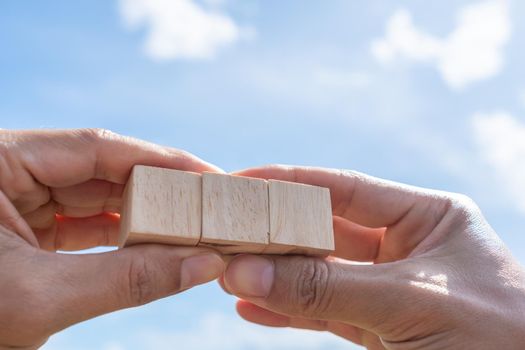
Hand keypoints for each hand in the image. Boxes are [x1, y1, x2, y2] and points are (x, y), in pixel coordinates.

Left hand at [0, 129, 224, 349]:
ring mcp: (14, 201)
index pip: (95, 147)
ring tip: (189, 228)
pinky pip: (82, 226)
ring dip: (142, 217)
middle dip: (156, 191)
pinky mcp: (22, 231)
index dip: (158, 160)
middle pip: (100, 170)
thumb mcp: (39, 299)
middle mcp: (7, 171)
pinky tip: (154, 246)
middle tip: (206, 207)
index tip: (207, 175)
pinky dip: (119, 239)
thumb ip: (128, 279)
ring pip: (94, 199)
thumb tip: (204, 264)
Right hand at [222, 165, 524, 348]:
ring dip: (276, 276)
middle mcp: (405, 247)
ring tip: (228, 273)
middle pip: (326, 233)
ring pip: (321, 276)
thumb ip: (329, 289)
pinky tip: (252, 308)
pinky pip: (326, 314)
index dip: (293, 184)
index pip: (346, 190)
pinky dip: (289, 313)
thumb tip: (248, 272)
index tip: (244, 182)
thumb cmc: (498, 337)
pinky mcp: (382, 329)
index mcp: (427, 217)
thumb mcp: (411, 302)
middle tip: (226, 233)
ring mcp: (390, 290)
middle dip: (277, 236)